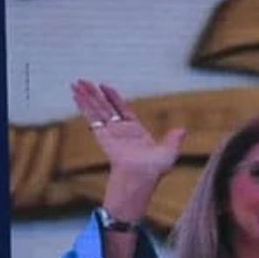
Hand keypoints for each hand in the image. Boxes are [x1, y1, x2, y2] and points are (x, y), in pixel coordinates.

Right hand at [69, 79, 185, 182]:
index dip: (113, 98)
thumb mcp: (169, 153)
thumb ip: (174, 140)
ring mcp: (110, 132)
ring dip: (86, 96)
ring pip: (96, 109)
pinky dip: (84, 106)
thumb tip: (183, 130)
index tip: (104, 86)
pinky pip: (92, 117)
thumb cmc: (154, 170)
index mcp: (135, 131)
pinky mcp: (102, 134)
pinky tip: (76, 95)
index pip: (121, 110)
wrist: (141, 176)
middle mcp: (120, 130)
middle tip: (83, 81)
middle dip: (94, 94)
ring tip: (75, 83)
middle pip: (104, 107)